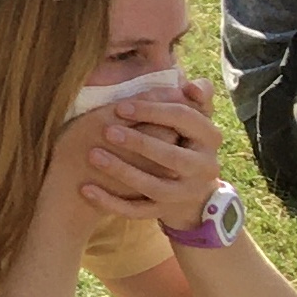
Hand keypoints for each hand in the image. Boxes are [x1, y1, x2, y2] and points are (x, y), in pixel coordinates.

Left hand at [70, 77, 222, 229]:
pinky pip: (137, 211)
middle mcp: (203, 168)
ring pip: (154, 186)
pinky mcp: (164, 211)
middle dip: (139, 143)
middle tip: (107, 131)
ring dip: (122, 171)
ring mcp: (184, 193)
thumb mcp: (192, 117)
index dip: (152, 110)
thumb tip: (191, 85)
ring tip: (93, 155)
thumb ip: (191, 98)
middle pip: (172, 156)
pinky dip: (111, 202)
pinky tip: (86, 190)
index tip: (121, 107)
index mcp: (210, 137)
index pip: (184, 119)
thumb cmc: (184, 139)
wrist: (193, 190)